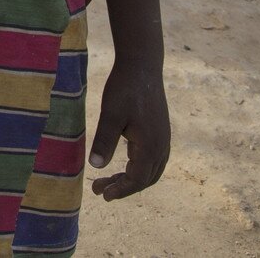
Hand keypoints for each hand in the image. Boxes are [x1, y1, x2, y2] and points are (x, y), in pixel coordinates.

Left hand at [89, 60, 170, 200]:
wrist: (142, 66)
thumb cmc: (125, 89)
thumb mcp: (111, 114)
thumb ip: (104, 141)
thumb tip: (96, 166)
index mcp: (151, 146)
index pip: (137, 179)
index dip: (120, 189)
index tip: (102, 194)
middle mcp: (162, 147)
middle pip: (145, 179)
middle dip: (123, 187)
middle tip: (99, 190)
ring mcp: (164, 140)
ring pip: (150, 171)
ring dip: (131, 179)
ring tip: (109, 181)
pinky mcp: (161, 132)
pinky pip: (153, 160)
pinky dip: (139, 168)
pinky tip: (124, 164)